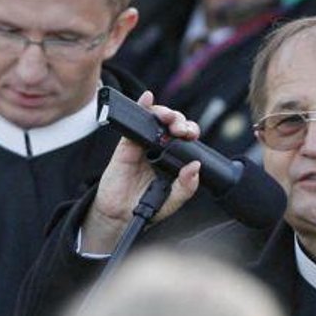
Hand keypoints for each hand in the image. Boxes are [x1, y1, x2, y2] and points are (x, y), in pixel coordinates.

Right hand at [81, 91, 200, 252]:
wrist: (120, 216)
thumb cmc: (145, 207)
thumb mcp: (172, 201)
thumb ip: (187, 187)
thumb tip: (195, 166)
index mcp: (172, 158)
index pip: (184, 137)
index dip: (190, 131)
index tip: (191, 135)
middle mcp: (157, 147)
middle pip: (171, 123)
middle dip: (178, 120)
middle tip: (180, 129)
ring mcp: (141, 145)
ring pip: (154, 119)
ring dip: (164, 113)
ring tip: (168, 118)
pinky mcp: (125, 146)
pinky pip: (133, 125)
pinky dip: (141, 107)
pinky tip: (147, 99)